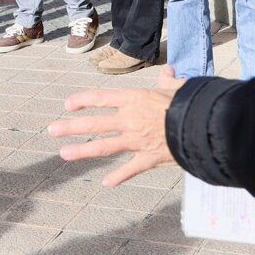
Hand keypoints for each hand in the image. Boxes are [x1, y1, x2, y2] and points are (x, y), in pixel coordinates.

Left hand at [47, 69, 186, 185]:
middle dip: (71, 126)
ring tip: (63, 153)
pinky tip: (105, 183)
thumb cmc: (190, 103)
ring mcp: (136, 140)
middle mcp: (130, 119)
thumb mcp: (178, 87)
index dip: (83, 100)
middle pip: (94, 123)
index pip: (101, 97)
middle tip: (51, 130)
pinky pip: (130, 169)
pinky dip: (118, 177)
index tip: (68, 104)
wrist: (203, 126)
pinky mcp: (148, 158)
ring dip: (82, 150)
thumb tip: (168, 70)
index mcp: (134, 99)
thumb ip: (168, 80)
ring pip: (103, 146)